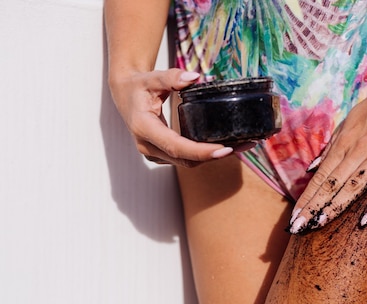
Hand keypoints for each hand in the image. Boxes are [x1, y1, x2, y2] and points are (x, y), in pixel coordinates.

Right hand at [108, 68, 233, 166]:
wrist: (125, 95)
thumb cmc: (138, 86)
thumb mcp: (152, 77)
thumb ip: (172, 76)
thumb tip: (194, 77)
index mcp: (144, 128)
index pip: (176, 146)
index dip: (201, 151)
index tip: (223, 150)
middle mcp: (147, 146)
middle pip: (185, 159)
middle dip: (213, 156)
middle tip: (241, 146)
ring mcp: (153, 154)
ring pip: (187, 163)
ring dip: (212, 157)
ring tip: (239, 146)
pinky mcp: (161, 155)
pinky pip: (185, 160)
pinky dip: (204, 155)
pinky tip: (222, 146)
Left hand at [289, 78, 366, 233]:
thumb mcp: (347, 123)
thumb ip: (329, 148)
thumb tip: (311, 169)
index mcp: (343, 144)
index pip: (319, 178)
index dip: (306, 198)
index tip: (294, 217)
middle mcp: (357, 153)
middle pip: (330, 186)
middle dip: (312, 208)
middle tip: (297, 228)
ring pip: (352, 187)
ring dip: (335, 207)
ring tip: (319, 223)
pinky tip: (365, 220)